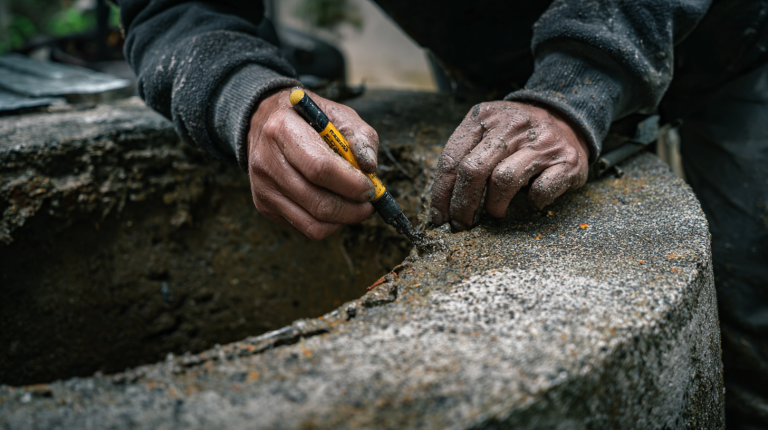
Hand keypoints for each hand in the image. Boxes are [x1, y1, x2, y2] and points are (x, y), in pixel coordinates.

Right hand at [247, 88, 379, 239]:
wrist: (264, 123)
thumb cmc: (308, 120)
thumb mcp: (338, 114)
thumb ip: (360, 137)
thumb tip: (370, 167)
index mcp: (283, 128)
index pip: (320, 168)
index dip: (351, 184)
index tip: (371, 187)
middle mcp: (266, 160)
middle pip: (317, 201)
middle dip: (352, 208)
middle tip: (369, 202)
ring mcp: (262, 186)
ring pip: (313, 222)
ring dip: (343, 219)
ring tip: (356, 205)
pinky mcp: (264, 205)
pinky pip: (306, 227)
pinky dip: (329, 223)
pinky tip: (336, 206)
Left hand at [430, 101, 588, 230]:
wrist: (568, 120)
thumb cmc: (517, 136)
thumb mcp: (487, 132)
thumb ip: (464, 156)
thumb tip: (442, 205)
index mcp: (484, 117)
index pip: (451, 159)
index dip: (441, 193)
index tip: (439, 217)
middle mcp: (512, 125)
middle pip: (473, 170)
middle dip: (462, 205)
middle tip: (461, 225)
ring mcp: (541, 142)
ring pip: (504, 180)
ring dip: (493, 206)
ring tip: (494, 214)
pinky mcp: (566, 161)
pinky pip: (541, 190)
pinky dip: (533, 202)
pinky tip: (530, 202)